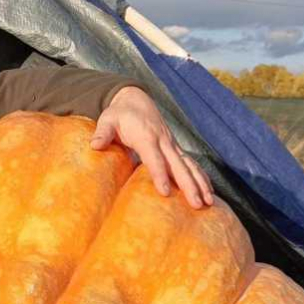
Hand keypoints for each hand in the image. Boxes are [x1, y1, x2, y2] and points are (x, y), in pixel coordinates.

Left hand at [91, 86, 213, 208]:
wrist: (134, 99)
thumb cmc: (118, 114)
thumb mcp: (107, 120)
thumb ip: (102, 133)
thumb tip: (95, 145)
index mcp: (146, 136)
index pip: (154, 158)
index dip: (160, 174)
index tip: (165, 192)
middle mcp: (163, 141)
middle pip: (178, 165)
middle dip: (189, 185)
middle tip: (196, 204)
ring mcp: (171, 144)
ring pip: (189, 165)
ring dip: (200, 183)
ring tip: (208, 202)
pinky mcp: (175, 148)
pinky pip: (191, 164)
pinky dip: (201, 177)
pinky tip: (208, 192)